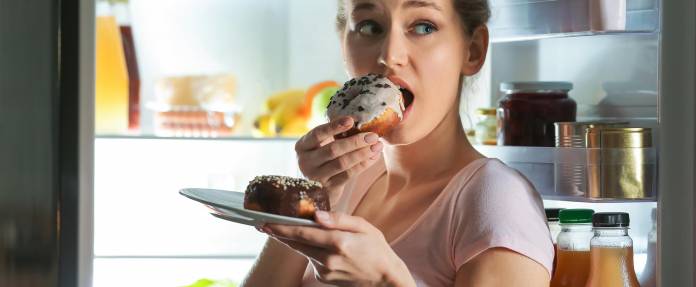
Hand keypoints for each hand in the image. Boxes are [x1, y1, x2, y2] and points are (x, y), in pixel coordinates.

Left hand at [262, 211, 415, 286]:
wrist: (385, 279)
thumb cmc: (377, 249)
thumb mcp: (364, 226)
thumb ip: (339, 219)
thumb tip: (315, 215)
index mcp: (339, 242)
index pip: (302, 232)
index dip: (281, 227)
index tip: (264, 221)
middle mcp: (329, 258)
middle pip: (296, 243)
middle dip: (278, 233)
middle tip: (261, 224)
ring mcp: (325, 271)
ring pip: (302, 251)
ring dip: (296, 241)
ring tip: (292, 230)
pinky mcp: (323, 278)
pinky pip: (311, 260)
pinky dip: (311, 251)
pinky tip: (322, 247)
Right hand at [295, 116, 382, 204]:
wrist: (316, 186)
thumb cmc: (322, 157)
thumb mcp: (320, 144)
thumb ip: (332, 133)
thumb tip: (356, 119)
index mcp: (302, 146)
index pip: (318, 133)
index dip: (334, 126)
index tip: (351, 120)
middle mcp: (305, 162)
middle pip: (333, 150)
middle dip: (355, 142)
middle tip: (373, 136)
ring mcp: (316, 176)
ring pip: (342, 163)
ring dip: (362, 153)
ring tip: (377, 146)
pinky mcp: (328, 188)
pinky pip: (349, 175)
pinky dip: (363, 165)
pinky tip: (374, 157)